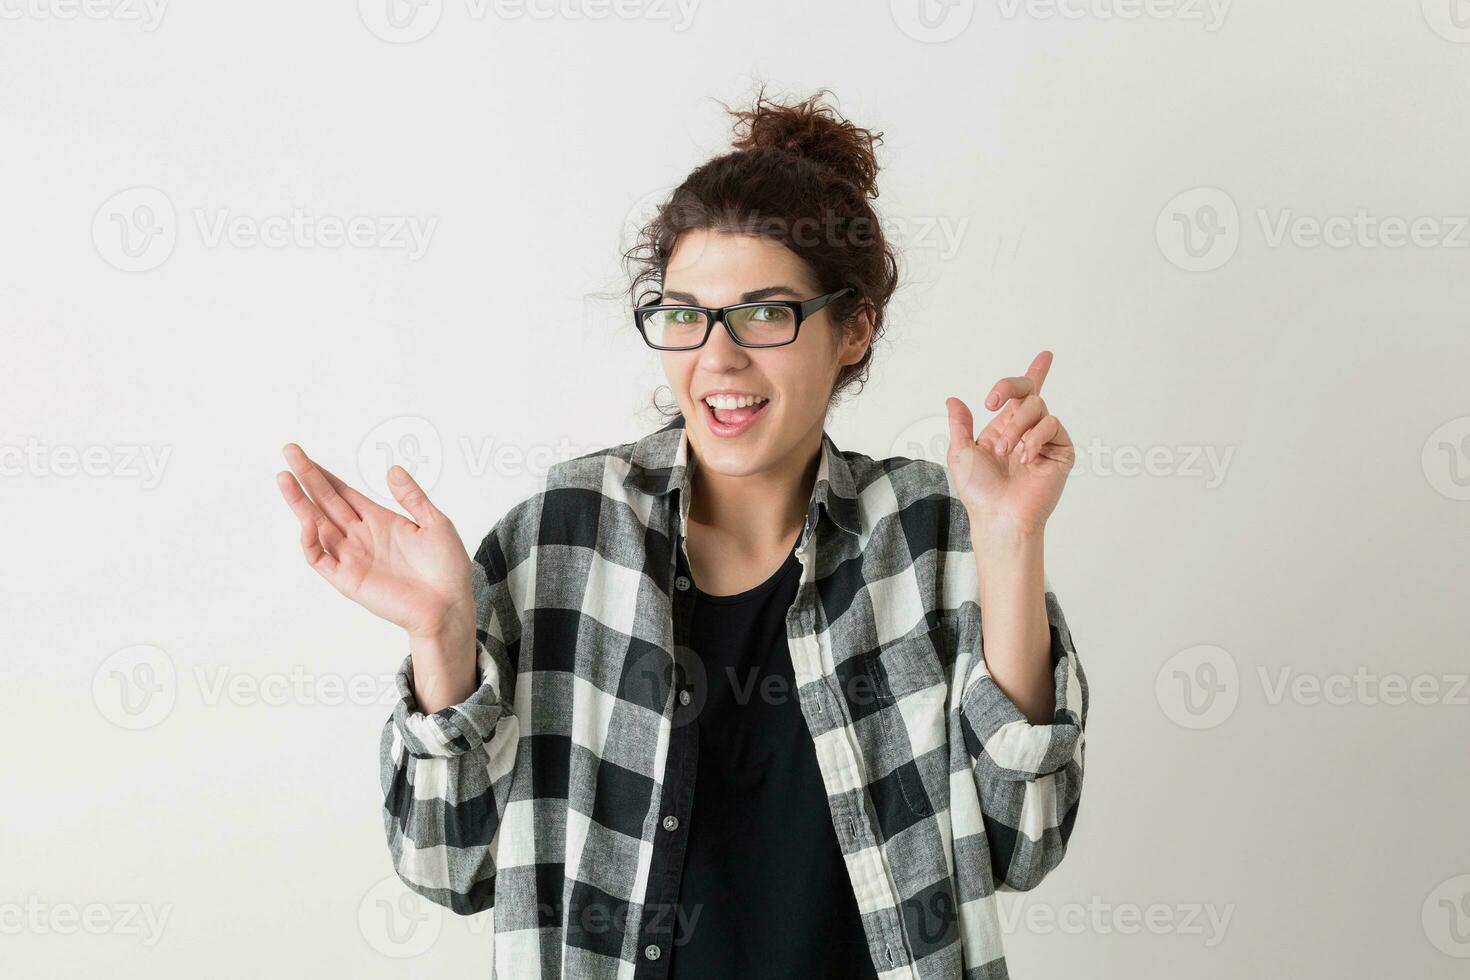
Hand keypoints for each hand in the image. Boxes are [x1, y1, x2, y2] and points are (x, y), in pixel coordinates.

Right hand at [275, 444, 474, 639]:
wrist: (449, 605)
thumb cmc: (447, 569)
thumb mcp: (436, 523)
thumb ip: (412, 497)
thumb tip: (392, 469)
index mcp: (380, 521)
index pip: (344, 493)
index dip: (324, 475)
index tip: (305, 456)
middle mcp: (361, 536)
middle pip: (326, 502)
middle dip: (306, 478)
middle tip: (289, 452)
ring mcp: (352, 557)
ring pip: (316, 525)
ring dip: (300, 502)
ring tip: (284, 477)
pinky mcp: (348, 579)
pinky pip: (320, 559)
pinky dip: (310, 541)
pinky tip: (307, 520)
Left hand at [944, 350, 1074, 536]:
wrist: (999, 515)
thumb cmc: (979, 491)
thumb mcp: (960, 452)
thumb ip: (960, 424)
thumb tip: (953, 399)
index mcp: (1004, 429)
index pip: (1021, 396)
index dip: (1036, 373)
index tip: (1046, 356)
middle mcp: (1026, 431)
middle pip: (1029, 391)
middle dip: (1011, 386)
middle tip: (992, 401)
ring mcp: (1045, 441)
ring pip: (1037, 407)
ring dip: (1016, 427)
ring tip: (1006, 452)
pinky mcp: (1061, 452)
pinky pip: (1052, 425)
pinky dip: (1035, 438)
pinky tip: (1026, 457)